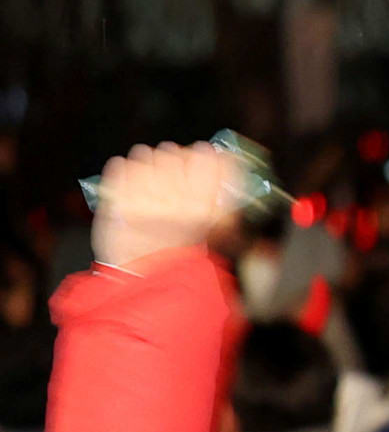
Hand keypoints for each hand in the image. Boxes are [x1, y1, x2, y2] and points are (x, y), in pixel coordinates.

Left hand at [88, 143, 245, 271]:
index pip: (207, 160)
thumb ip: (226, 205)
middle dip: (175, 158)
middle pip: (175, 153)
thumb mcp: (215, 236)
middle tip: (174, 170)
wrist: (143, 279)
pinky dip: (126, 168)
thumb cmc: (180, 258)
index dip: (206, 154)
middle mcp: (173, 201)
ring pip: (146, 154)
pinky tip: (133, 181)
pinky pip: (121, 165)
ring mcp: (141, 198)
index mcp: (202, 210)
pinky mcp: (116, 199)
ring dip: (150, 162)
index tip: (205, 154)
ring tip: (152, 179)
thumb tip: (231, 169)